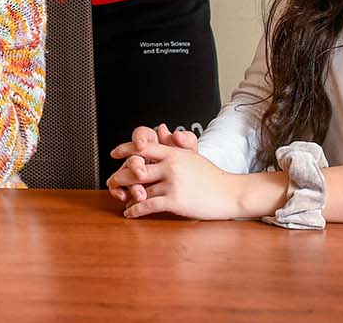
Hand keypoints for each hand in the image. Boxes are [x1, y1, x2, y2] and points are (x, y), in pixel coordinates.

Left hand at [106, 130, 245, 220]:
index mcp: (174, 153)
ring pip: (140, 189)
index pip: (144, 146)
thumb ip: (174, 144)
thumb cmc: (212, 176)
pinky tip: (130, 213)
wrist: (230, 193)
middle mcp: (171, 166)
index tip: (114, 153)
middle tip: (111, 181)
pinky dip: (135, 210)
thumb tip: (161, 128)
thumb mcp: (192, 155)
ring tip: (120, 199)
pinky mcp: (175, 201)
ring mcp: (173, 184)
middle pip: (136, 168)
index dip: (125, 149)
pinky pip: (148, 205)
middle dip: (120, 175)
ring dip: (127, 195)